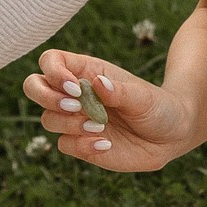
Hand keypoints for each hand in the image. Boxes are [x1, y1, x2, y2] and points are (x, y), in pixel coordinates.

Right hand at [24, 50, 192, 172]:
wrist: (171, 135)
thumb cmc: (157, 106)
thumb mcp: (143, 96)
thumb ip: (119, 90)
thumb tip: (96, 82)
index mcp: (86, 72)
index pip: (51, 61)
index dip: (53, 71)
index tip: (75, 86)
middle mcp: (75, 94)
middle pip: (34, 86)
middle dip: (46, 96)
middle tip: (75, 106)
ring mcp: (76, 120)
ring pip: (47, 119)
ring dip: (68, 123)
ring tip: (99, 127)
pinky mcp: (81, 144)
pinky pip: (64, 145)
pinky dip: (81, 146)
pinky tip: (106, 145)